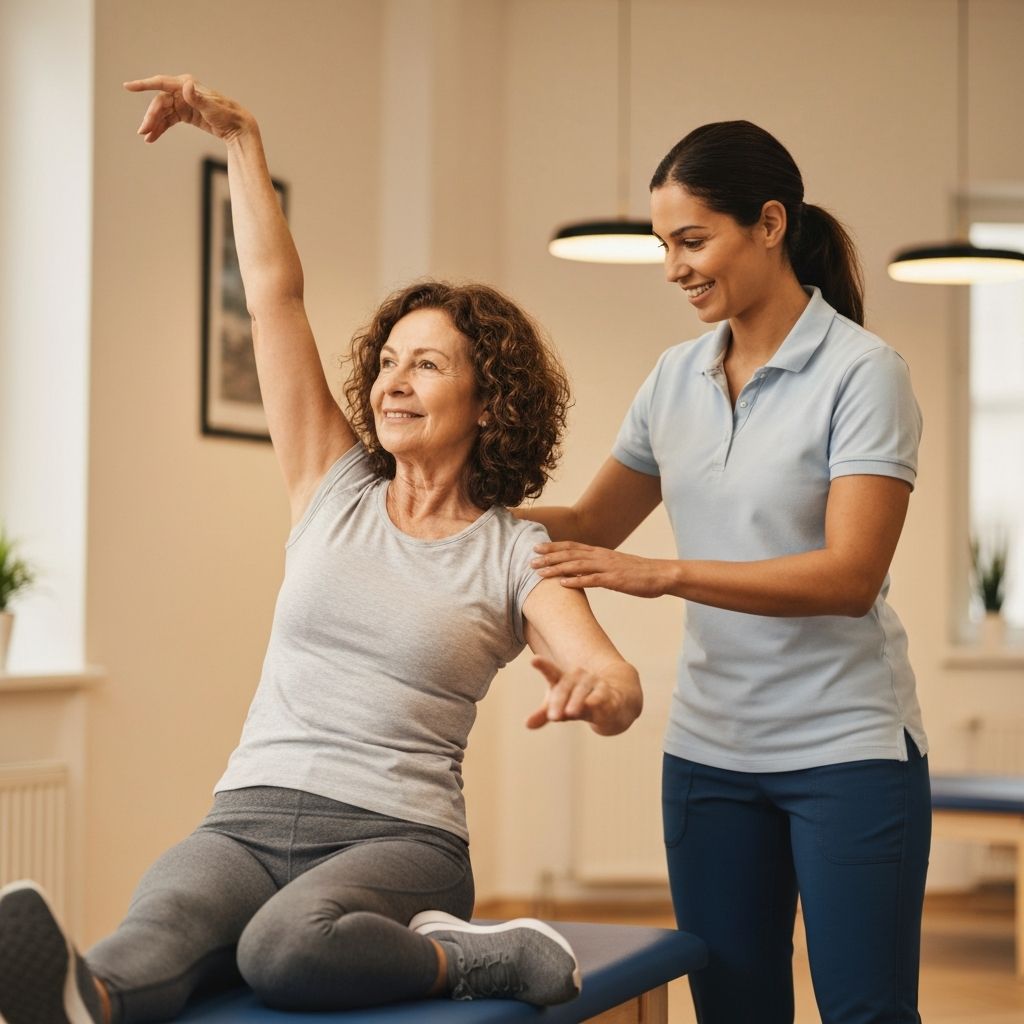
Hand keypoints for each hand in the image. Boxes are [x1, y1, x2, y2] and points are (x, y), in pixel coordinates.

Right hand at [123, 74, 253, 143]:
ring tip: (146, 137)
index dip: (143, 84)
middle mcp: (183, 91)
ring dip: (154, 124)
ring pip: (163, 113)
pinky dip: (161, 128)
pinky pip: (169, 120)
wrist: (238, 126)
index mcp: (187, 85)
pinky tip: (153, 137)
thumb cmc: (227, 115)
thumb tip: (187, 86)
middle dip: (151, 116)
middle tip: (143, 131)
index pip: (160, 83)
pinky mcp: (186, 114)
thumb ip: (197, 98)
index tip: (127, 86)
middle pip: (160, 103)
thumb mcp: (212, 108)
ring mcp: (183, 103)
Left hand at [525, 657, 636, 735]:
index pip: (552, 673)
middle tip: (552, 716)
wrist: (616, 701)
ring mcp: (597, 685)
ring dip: (577, 702)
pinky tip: (593, 705)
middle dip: (559, 701)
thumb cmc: (581, 702)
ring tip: (570, 712)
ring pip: (584, 691)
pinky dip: (599, 702)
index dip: (543, 666)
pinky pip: (604, 698)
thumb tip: (527, 725)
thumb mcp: (562, 707)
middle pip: (566, 686)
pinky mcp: (612, 696)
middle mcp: (580, 679)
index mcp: (565, 680)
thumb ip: (544, 714)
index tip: (533, 661)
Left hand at [532, 542, 674, 598]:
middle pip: (569, 553)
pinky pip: (592, 580)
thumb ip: (598, 566)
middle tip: (530, 559)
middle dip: (548, 556)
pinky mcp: (614, 580)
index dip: (553, 546)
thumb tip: (582, 571)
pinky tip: (562, 584)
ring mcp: (607, 567)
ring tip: (539, 572)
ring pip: (576, 565)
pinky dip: (575, 581)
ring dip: (556, 568)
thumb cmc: (637, 573)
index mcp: (600, 552)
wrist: (660, 574)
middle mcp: (600, 556)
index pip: (572, 546)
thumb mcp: (614, 566)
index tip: (536, 547)